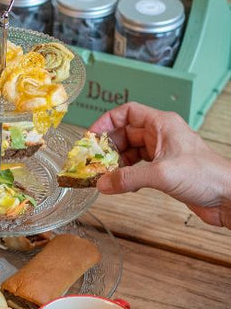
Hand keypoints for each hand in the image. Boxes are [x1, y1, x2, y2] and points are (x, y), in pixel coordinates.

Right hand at [89, 102, 230, 228]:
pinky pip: (136, 168)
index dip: (107, 122)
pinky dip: (126, 175)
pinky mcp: (163, 170)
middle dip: (107, 147)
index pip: (127, 113)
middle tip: (93, 162)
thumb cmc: (205, 175)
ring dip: (115, 164)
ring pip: (129, 152)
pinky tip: (121, 185)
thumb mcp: (161, 174)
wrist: (226, 195)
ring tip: (104, 176)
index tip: (91, 137)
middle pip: (125, 134)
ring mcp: (162, 153)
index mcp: (162, 124)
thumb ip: (128, 178)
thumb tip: (102, 184)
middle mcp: (161, 136)